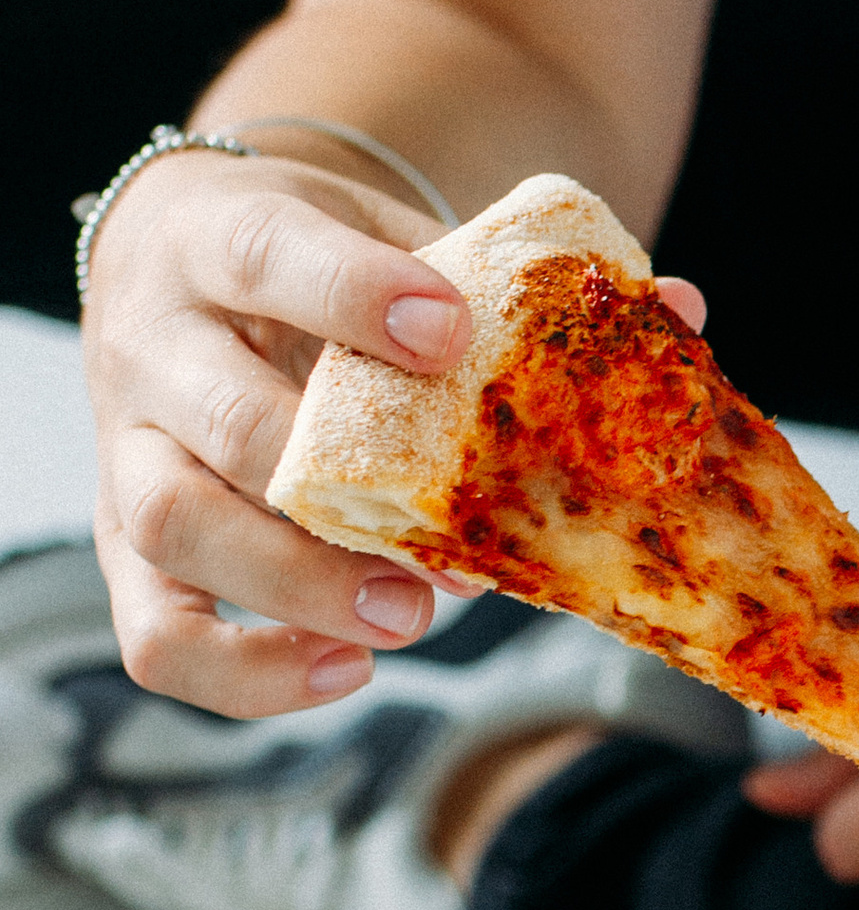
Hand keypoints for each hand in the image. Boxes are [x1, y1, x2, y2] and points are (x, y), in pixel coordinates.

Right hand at [82, 149, 703, 717]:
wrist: (187, 261)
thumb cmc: (316, 260)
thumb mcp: (392, 237)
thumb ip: (508, 278)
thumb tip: (680, 311)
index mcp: (215, 238)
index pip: (264, 254)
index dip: (352, 294)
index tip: (448, 332)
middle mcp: (152, 346)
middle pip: (215, 420)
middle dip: (334, 490)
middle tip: (450, 544)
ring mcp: (127, 452)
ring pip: (172, 529)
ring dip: (297, 588)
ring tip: (408, 621)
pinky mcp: (128, 546)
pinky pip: (158, 632)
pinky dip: (246, 671)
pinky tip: (348, 670)